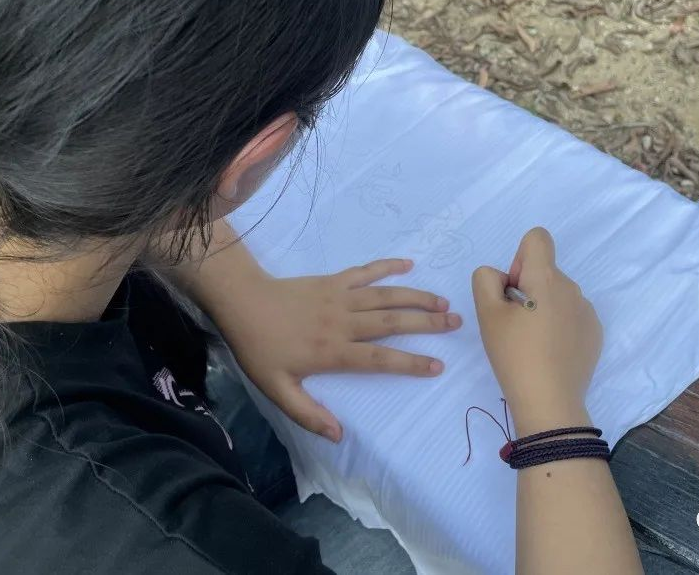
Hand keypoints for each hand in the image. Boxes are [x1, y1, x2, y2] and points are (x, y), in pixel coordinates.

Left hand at [218, 258, 460, 441]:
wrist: (243, 303)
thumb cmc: (260, 349)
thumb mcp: (277, 390)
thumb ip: (307, 413)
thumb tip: (338, 435)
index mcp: (333, 351)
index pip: (380, 359)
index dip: (410, 362)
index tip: (437, 365)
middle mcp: (343, 322)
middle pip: (392, 322)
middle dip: (426, 322)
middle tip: (456, 323)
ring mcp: (340, 297)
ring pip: (385, 296)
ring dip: (416, 297)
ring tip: (444, 300)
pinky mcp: (333, 280)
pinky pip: (365, 271)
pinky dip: (387, 266)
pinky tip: (408, 265)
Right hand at [471, 227, 601, 435]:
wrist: (550, 402)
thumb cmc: (514, 355)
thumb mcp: (487, 315)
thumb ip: (486, 280)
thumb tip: (504, 278)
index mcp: (546, 278)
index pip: (537, 238)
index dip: (519, 258)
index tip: (513, 291)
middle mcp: (571, 288)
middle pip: (544, 271)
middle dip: (526, 289)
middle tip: (514, 326)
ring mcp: (587, 311)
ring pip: (557, 295)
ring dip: (542, 308)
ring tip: (532, 344)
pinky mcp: (594, 333)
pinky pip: (571, 315)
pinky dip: (558, 326)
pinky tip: (550, 353)